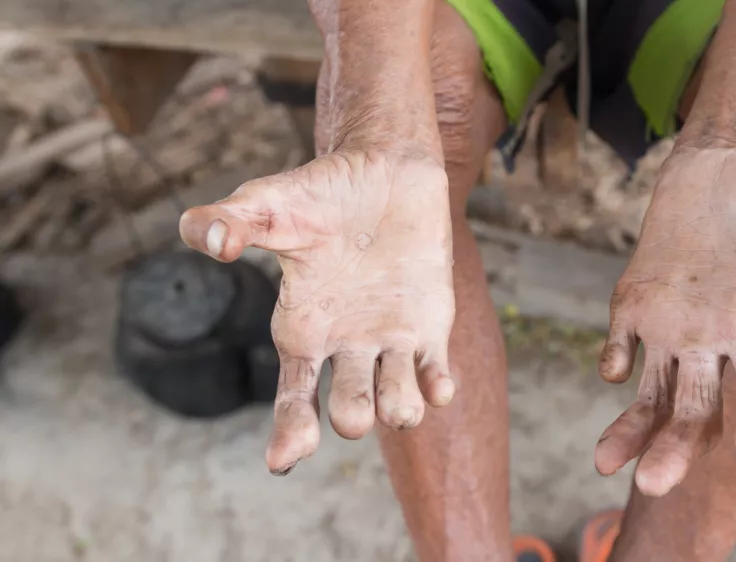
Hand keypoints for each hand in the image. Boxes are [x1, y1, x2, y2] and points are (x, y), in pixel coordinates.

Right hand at [180, 151, 454, 474]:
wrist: (385, 168)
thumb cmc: (321, 191)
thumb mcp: (268, 202)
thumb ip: (229, 220)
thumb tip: (204, 239)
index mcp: (302, 330)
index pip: (293, 397)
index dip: (288, 432)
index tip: (285, 460)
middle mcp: (345, 345)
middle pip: (347, 410)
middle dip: (351, 417)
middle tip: (354, 410)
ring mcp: (389, 339)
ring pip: (396, 402)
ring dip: (400, 411)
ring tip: (402, 406)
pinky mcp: (430, 326)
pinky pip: (435, 374)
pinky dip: (438, 388)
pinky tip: (439, 387)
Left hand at [594, 147, 735, 495]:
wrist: (721, 168)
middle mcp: (712, 344)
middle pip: (693, 414)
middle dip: (674, 450)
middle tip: (653, 486)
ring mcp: (670, 327)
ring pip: (650, 394)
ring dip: (632, 431)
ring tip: (605, 465)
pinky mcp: (635, 303)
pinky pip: (619, 345)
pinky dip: (613, 358)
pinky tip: (613, 366)